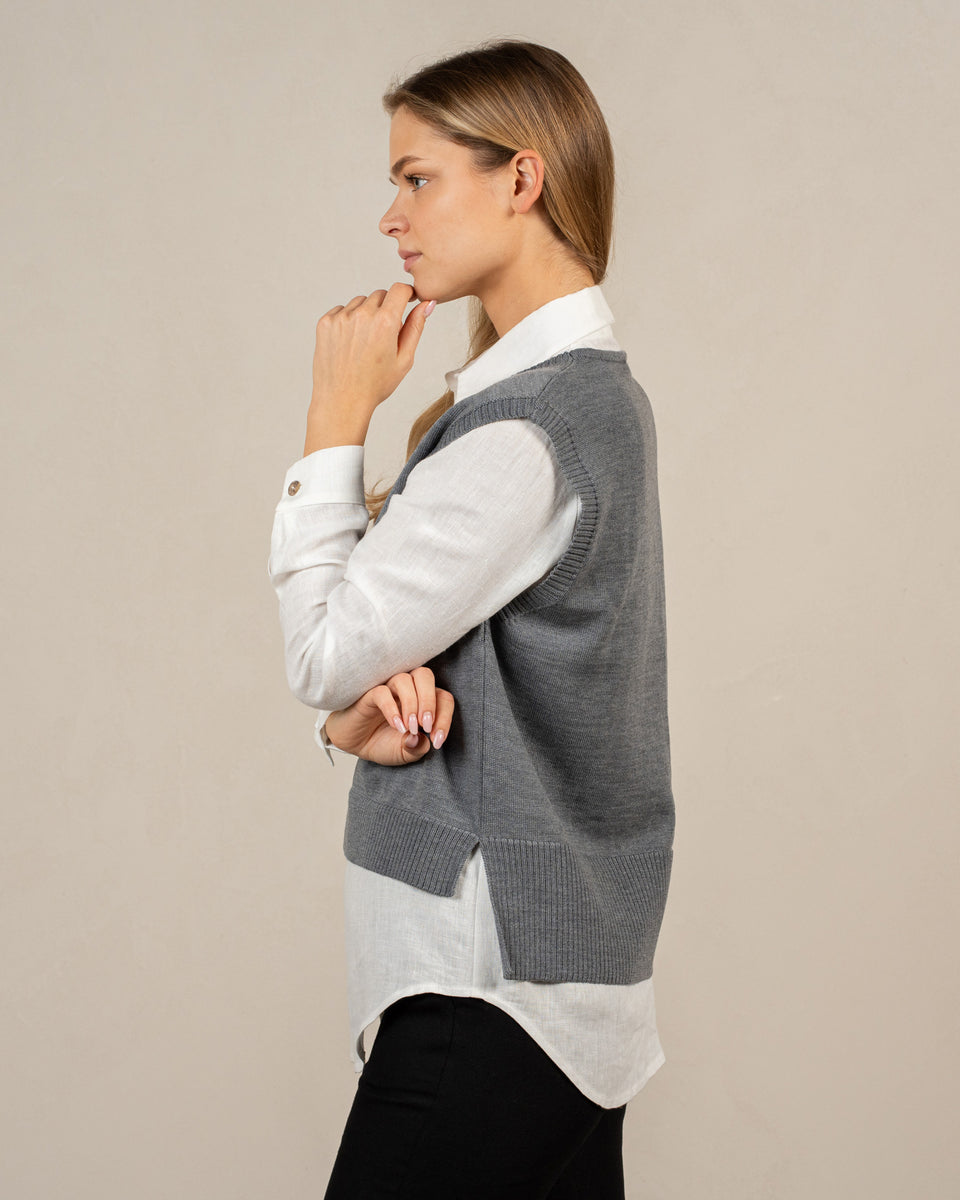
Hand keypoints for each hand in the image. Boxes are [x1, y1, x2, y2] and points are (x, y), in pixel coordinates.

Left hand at [306, 283, 435, 451]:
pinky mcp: (326, 322)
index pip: (399, 289)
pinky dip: (349, 320)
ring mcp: (341, 318)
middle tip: (384, 335)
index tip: (408, 300)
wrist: (342, 400)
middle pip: (380, 294)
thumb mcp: (404, 359)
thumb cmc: (375, 385)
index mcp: (385, 322)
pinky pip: (342, 310)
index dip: (407, 293)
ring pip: (360, 302)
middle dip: (386, 308)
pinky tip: (351, 343)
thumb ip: (416, 327)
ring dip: (366, 314)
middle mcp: (362, 315)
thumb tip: (427, 304)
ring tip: (365, 342)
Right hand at [323, 666, 453, 765]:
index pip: (443, 698)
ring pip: (405, 679)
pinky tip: (396, 726)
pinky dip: (392, 709)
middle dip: (430, 702)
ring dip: (412, 704)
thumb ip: (418, 748)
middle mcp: (408, 689)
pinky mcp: (369, 694)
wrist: (355, 745)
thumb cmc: (382, 743)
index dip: (445, 718)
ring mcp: (388, 689)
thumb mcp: (405, 753)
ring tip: (409, 728)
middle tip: (425, 727)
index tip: (436, 741)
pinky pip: (382, 692)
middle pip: (425, 676)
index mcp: (423, 700)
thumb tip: (421, 739)